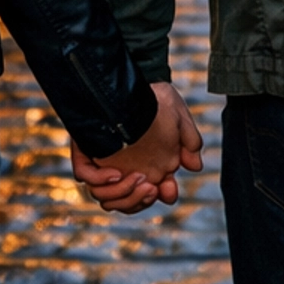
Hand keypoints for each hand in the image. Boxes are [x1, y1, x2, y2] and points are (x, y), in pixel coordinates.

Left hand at [70, 83, 203, 214]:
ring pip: (109, 198)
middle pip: (132, 202)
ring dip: (124, 195)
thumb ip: (189, 142)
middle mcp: (128, 169)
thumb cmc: (155, 98)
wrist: (127, 81)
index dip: (163, 195)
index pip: (155, 193)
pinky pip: (88, 177)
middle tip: (151, 185)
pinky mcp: (88, 154)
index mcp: (150, 165)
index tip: (168, 188)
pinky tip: (113, 171)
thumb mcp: (179, 117)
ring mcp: (107, 164)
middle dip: (142, 199)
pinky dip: (99, 180)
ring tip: (136, 177)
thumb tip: (195, 166)